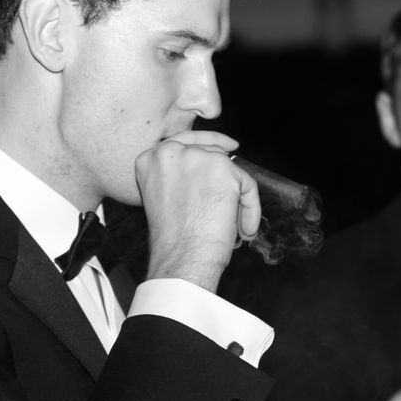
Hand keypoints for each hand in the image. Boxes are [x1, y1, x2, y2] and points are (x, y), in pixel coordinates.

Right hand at [137, 130, 260, 289]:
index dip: (207, 144)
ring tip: (230, 224)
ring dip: (236, 196)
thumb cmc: (173, 240)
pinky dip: (250, 207)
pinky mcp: (222, 168)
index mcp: (149, 159)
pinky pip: (246, 183)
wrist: (182, 259)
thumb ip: (178, 176)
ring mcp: (196, 157)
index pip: (182, 141)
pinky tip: (242, 229)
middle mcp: (170, 151)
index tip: (228, 147)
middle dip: (224, 176)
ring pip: (229, 168)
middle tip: (230, 200)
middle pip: (210, 151)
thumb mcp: (164, 197)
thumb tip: (207, 171)